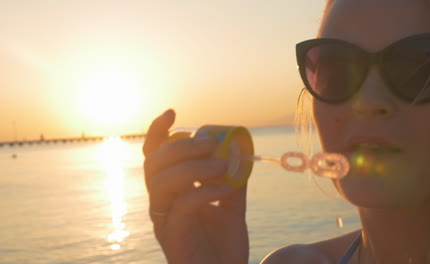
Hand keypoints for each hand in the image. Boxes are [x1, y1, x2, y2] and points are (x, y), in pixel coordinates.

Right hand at [143, 109, 248, 263]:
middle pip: (154, 163)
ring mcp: (164, 220)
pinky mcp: (172, 236)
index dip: (158, 132)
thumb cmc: (225, 246)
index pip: (155, 156)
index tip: (173, 112)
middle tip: (211, 143)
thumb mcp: (233, 206)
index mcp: (171, 192)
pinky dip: (205, 190)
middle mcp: (161, 203)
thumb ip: (234, 179)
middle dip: (181, 146)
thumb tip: (239, 149)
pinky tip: (227, 188)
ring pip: (161, 181)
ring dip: (193, 166)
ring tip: (223, 166)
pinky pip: (182, 204)